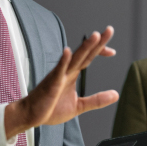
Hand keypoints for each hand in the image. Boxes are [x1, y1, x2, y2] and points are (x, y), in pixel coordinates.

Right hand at [4, 26, 118, 138]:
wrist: (30, 115)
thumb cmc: (50, 109)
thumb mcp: (79, 106)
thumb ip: (97, 100)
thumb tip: (116, 95)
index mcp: (72, 74)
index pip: (88, 58)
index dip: (99, 51)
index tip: (112, 51)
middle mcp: (67, 71)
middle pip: (85, 53)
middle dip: (97, 42)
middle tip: (110, 30)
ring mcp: (59, 76)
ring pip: (74, 58)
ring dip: (85, 47)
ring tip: (95, 36)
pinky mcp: (51, 83)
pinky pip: (58, 70)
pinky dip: (63, 60)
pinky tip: (68, 51)